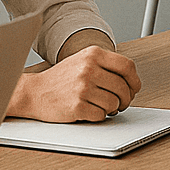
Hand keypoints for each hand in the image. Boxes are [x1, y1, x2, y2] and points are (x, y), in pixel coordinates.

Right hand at [6, 44, 142, 121]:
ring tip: (102, 105)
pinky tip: (91, 110)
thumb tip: (132, 82)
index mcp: (93, 54)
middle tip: (121, 103)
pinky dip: (99, 116)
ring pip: (114, 103)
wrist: (34, 92)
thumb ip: (106, 65)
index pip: (127, 66)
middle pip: (123, 87)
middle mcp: (88, 69)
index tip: (134, 88)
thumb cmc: (62, 78)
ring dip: (112, 108)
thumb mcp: (83, 60)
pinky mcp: (77, 106)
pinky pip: (101, 115)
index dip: (134, 80)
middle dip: (126, 99)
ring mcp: (82, 88)